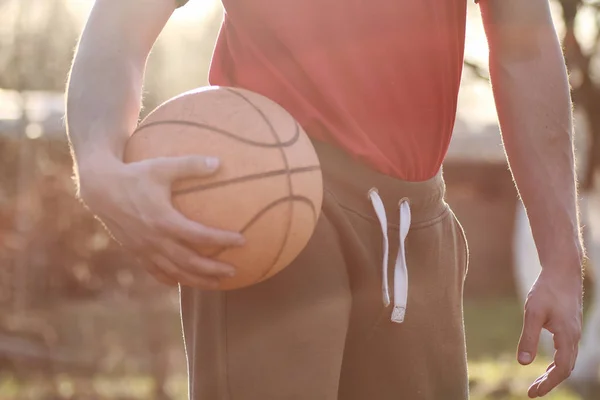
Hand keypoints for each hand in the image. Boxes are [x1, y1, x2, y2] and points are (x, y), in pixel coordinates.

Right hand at [78, 154, 244, 288]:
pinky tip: (184, 281)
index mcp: (163, 220)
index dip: (221, 240)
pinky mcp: (136, 252)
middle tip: (234, 271)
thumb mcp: (162, 166)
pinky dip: (172, 279)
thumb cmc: (135, 174)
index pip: (199, 235)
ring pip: (174, 272)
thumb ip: (191, 165)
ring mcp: (144, 249)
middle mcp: (154, 239)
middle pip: (189, 262)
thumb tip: (219, 162)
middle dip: (212, 269)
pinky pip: (156, 272)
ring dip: (197, 280)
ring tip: (218, 283)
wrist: (100, 189)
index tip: (242, 241)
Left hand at [517, 267, 582, 397]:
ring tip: (537, 382)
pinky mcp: (569, 326)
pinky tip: (545, 363)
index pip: (561, 370)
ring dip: (553, 373)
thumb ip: (528, 338)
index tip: (533, 393)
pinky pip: (566, 351)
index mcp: (567, 337)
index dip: (548, 384)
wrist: (562, 271)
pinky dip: (557, 362)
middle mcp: (574, 337)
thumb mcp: (533, 313)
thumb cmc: (547, 290)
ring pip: (567, 360)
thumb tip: (523, 363)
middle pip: (566, 369)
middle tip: (532, 392)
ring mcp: (573, 332)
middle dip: (549, 382)